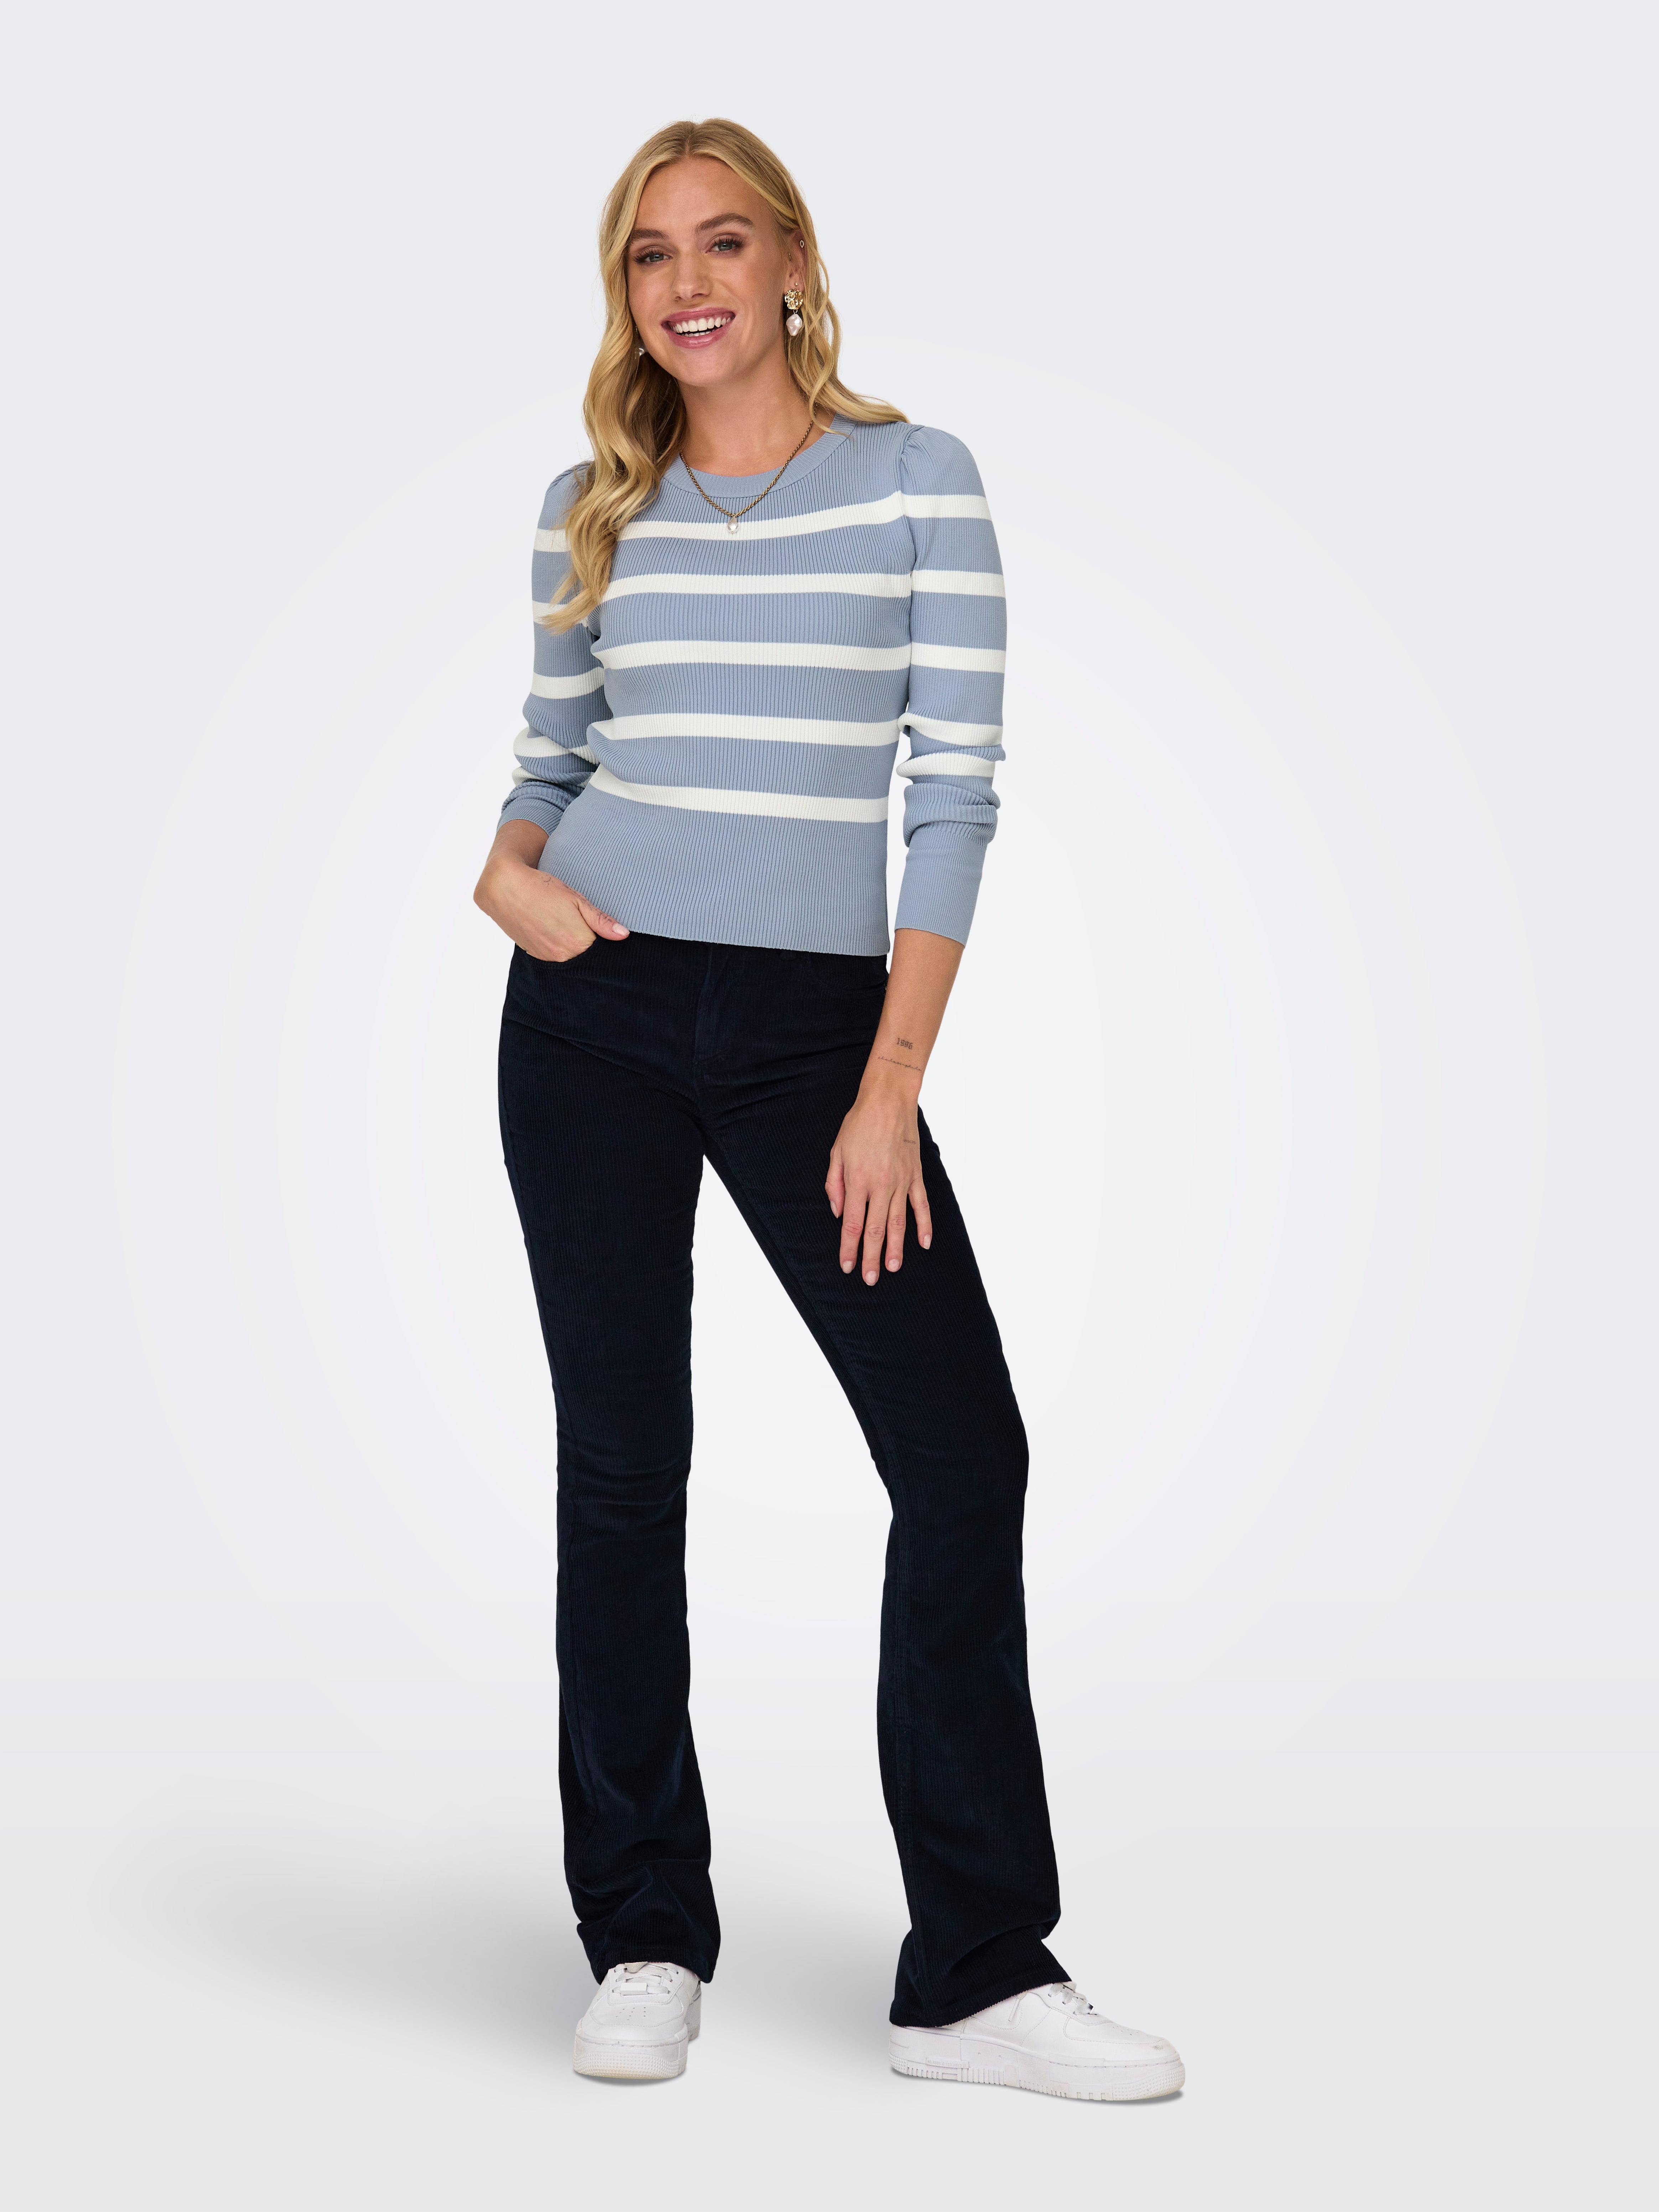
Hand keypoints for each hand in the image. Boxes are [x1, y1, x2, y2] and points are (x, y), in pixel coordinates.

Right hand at [473, 822, 627, 961]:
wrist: (503, 887)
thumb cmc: (542, 888)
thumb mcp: (575, 899)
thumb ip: (600, 920)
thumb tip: (623, 935)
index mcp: (577, 942)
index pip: (602, 954)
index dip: (607, 945)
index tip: (609, 936)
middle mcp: (562, 956)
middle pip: (587, 959)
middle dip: (592, 950)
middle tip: (588, 929)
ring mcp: (546, 957)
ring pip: (570, 960)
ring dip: (575, 949)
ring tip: (569, 928)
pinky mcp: (535, 955)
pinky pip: (555, 958)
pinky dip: (560, 949)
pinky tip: (558, 933)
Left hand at [825, 1074, 932, 1284]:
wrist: (888, 1101)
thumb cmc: (859, 1124)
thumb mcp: (836, 1152)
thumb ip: (834, 1185)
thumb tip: (838, 1213)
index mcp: (858, 1180)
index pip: (853, 1224)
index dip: (849, 1248)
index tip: (847, 1266)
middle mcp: (881, 1185)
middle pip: (875, 1229)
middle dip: (871, 1257)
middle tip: (869, 1279)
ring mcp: (901, 1182)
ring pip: (899, 1222)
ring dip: (895, 1248)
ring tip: (892, 1269)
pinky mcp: (916, 1176)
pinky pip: (921, 1205)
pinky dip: (924, 1225)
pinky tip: (924, 1244)